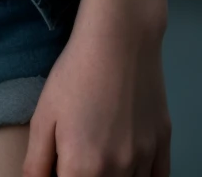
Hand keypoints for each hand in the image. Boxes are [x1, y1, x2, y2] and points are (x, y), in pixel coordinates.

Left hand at [22, 5, 170, 175]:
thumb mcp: (44, 116)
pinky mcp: (164, 143)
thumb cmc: (75, 74)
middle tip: (78, 154)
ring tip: (99, 154)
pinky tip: (128, 166)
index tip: (62, 165)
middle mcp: (118, 171)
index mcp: (84, 168)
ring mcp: (145, 158)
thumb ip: (37, 162)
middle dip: (86, 176)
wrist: (120, 39)